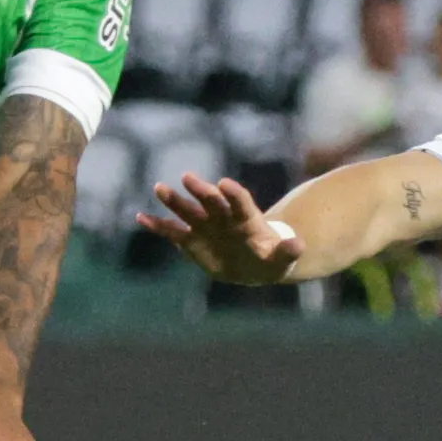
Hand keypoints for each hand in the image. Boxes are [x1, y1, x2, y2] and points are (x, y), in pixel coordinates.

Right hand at [138, 173, 303, 285]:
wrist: (256, 262)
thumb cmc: (272, 258)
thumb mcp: (283, 259)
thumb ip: (289, 251)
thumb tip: (299, 246)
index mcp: (246, 219)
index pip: (240, 201)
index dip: (233, 194)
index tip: (224, 184)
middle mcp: (223, 217)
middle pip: (211, 200)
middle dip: (200, 190)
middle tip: (188, 178)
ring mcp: (205, 226)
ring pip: (188, 210)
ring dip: (174, 200)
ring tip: (159, 188)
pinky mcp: (192, 239)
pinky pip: (172, 230)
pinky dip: (158, 225)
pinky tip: (142, 218)